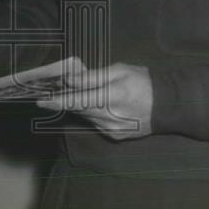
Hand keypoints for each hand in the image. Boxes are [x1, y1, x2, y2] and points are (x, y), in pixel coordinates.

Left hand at [36, 62, 152, 139]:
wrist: (168, 106)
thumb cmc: (142, 82)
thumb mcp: (119, 71)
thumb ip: (92, 77)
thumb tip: (70, 79)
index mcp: (110, 97)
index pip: (76, 101)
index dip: (57, 101)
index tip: (40, 101)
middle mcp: (108, 117)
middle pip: (79, 109)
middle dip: (68, 100)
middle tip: (58, 90)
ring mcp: (111, 130)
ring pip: (86, 117)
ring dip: (82, 106)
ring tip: (86, 94)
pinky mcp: (115, 136)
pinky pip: (96, 124)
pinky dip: (94, 114)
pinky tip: (101, 105)